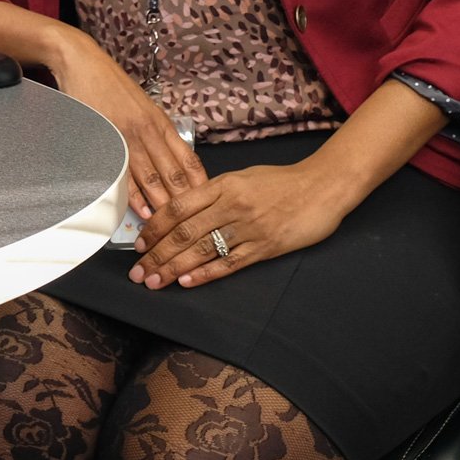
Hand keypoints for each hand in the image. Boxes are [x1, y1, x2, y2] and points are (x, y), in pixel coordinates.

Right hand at [49, 36, 204, 219]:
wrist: (83, 63)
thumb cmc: (113, 86)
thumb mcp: (144, 106)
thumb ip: (157, 132)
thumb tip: (171, 161)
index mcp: (162, 123)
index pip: (189, 160)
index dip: (200, 185)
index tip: (208, 204)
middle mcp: (150, 131)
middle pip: (174, 174)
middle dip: (185, 203)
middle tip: (194, 227)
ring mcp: (128, 137)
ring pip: (153, 178)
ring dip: (163, 205)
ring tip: (171, 227)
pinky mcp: (107, 140)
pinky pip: (125, 175)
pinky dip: (136, 197)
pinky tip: (144, 212)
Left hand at [128, 160, 356, 291]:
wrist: (322, 187)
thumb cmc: (281, 181)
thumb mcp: (242, 177)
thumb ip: (214, 192)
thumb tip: (185, 210)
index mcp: (223, 185)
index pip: (178, 207)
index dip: (155, 227)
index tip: (139, 244)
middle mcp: (232, 205)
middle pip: (185, 232)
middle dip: (157, 254)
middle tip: (138, 273)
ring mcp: (249, 227)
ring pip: (203, 249)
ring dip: (174, 268)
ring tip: (154, 282)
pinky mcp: (266, 247)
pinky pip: (230, 263)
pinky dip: (206, 273)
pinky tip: (187, 281)